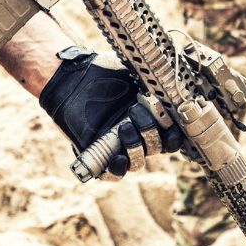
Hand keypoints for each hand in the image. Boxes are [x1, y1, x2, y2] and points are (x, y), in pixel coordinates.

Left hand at [39, 46, 181, 178]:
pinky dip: (116, 170)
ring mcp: (117, 145)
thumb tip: (169, 84)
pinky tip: (117, 159)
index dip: (174, 135)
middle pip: (155, 148)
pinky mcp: (98, 153)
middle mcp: (136, 135)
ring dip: (136, 148)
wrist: (71, 79)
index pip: (170, 137)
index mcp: (148, 118)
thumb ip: (150, 82)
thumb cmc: (101, 73)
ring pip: (137, 162)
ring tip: (123, 128)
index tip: (168, 122)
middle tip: (133, 111)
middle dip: (149, 132)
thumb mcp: (129, 74)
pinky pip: (112, 172)